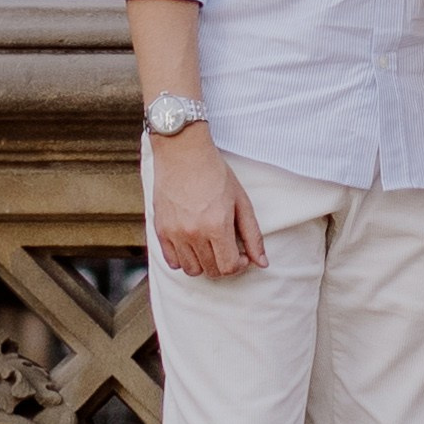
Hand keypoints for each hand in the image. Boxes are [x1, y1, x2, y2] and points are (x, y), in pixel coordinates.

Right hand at [149, 125, 266, 279]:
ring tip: (210, 246)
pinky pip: (172, 261)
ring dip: (204, 264)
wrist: (183, 152)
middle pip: (211, 270)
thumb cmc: (215, 173)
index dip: (239, 265)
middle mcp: (194, 233)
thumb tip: (262, 263)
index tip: (241, 254)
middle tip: (227, 248)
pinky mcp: (160, 230)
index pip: (229, 267)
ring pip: (191, 270)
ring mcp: (175, 233)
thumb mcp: (241, 201)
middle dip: (224, 264)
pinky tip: (193, 244)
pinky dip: (183, 259)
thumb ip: (253, 235)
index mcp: (217, 225)